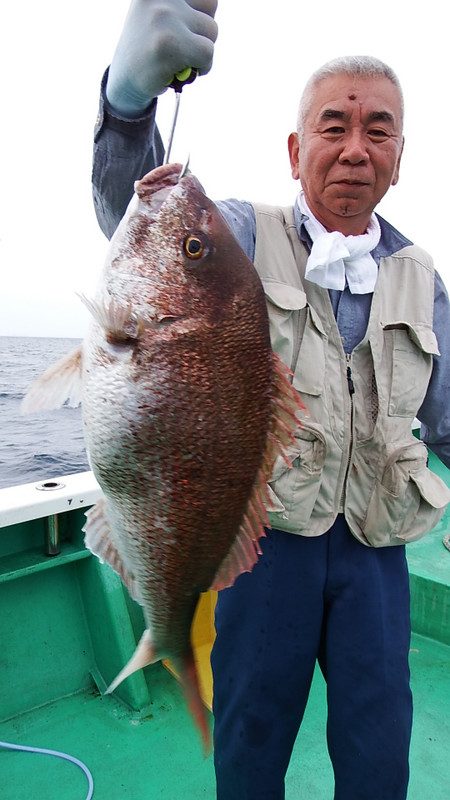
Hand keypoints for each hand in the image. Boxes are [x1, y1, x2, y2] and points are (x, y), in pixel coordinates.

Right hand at [106, 0, 217, 116]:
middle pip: (211, 8)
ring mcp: (163, 18)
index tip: (188, 27)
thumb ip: (184, 7)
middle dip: (203, 32)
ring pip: (212, 31)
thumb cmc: (150, 48)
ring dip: (202, 51)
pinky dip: (203, 67)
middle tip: (181, 46)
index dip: (202, 13)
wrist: (125, 81)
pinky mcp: (168, 44)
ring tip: (180, 58)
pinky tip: (182, 70)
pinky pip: (207, 53)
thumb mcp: (163, 15)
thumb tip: (212, 5)